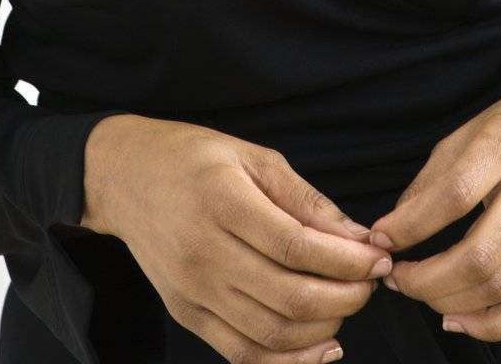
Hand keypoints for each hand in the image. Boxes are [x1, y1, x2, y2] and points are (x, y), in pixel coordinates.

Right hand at [81, 114, 391, 363]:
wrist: (122, 176)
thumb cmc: (191, 157)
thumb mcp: (251, 156)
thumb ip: (305, 199)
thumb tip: (358, 237)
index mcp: (221, 199)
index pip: (296, 245)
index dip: (347, 260)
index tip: (379, 257)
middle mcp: (203, 251)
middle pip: (289, 296)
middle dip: (346, 296)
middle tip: (371, 282)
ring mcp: (192, 290)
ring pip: (272, 332)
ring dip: (324, 327)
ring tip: (348, 303)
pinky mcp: (186, 314)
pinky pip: (243, 354)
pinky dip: (288, 360)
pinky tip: (320, 344)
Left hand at [361, 77, 500, 342]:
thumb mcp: (469, 132)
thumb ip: (431, 179)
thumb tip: (393, 229)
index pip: (452, 197)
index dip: (410, 226)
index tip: (381, 240)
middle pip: (478, 255)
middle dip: (426, 279)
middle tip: (397, 279)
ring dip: (452, 303)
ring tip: (423, 296)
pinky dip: (497, 326)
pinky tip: (463, 321)